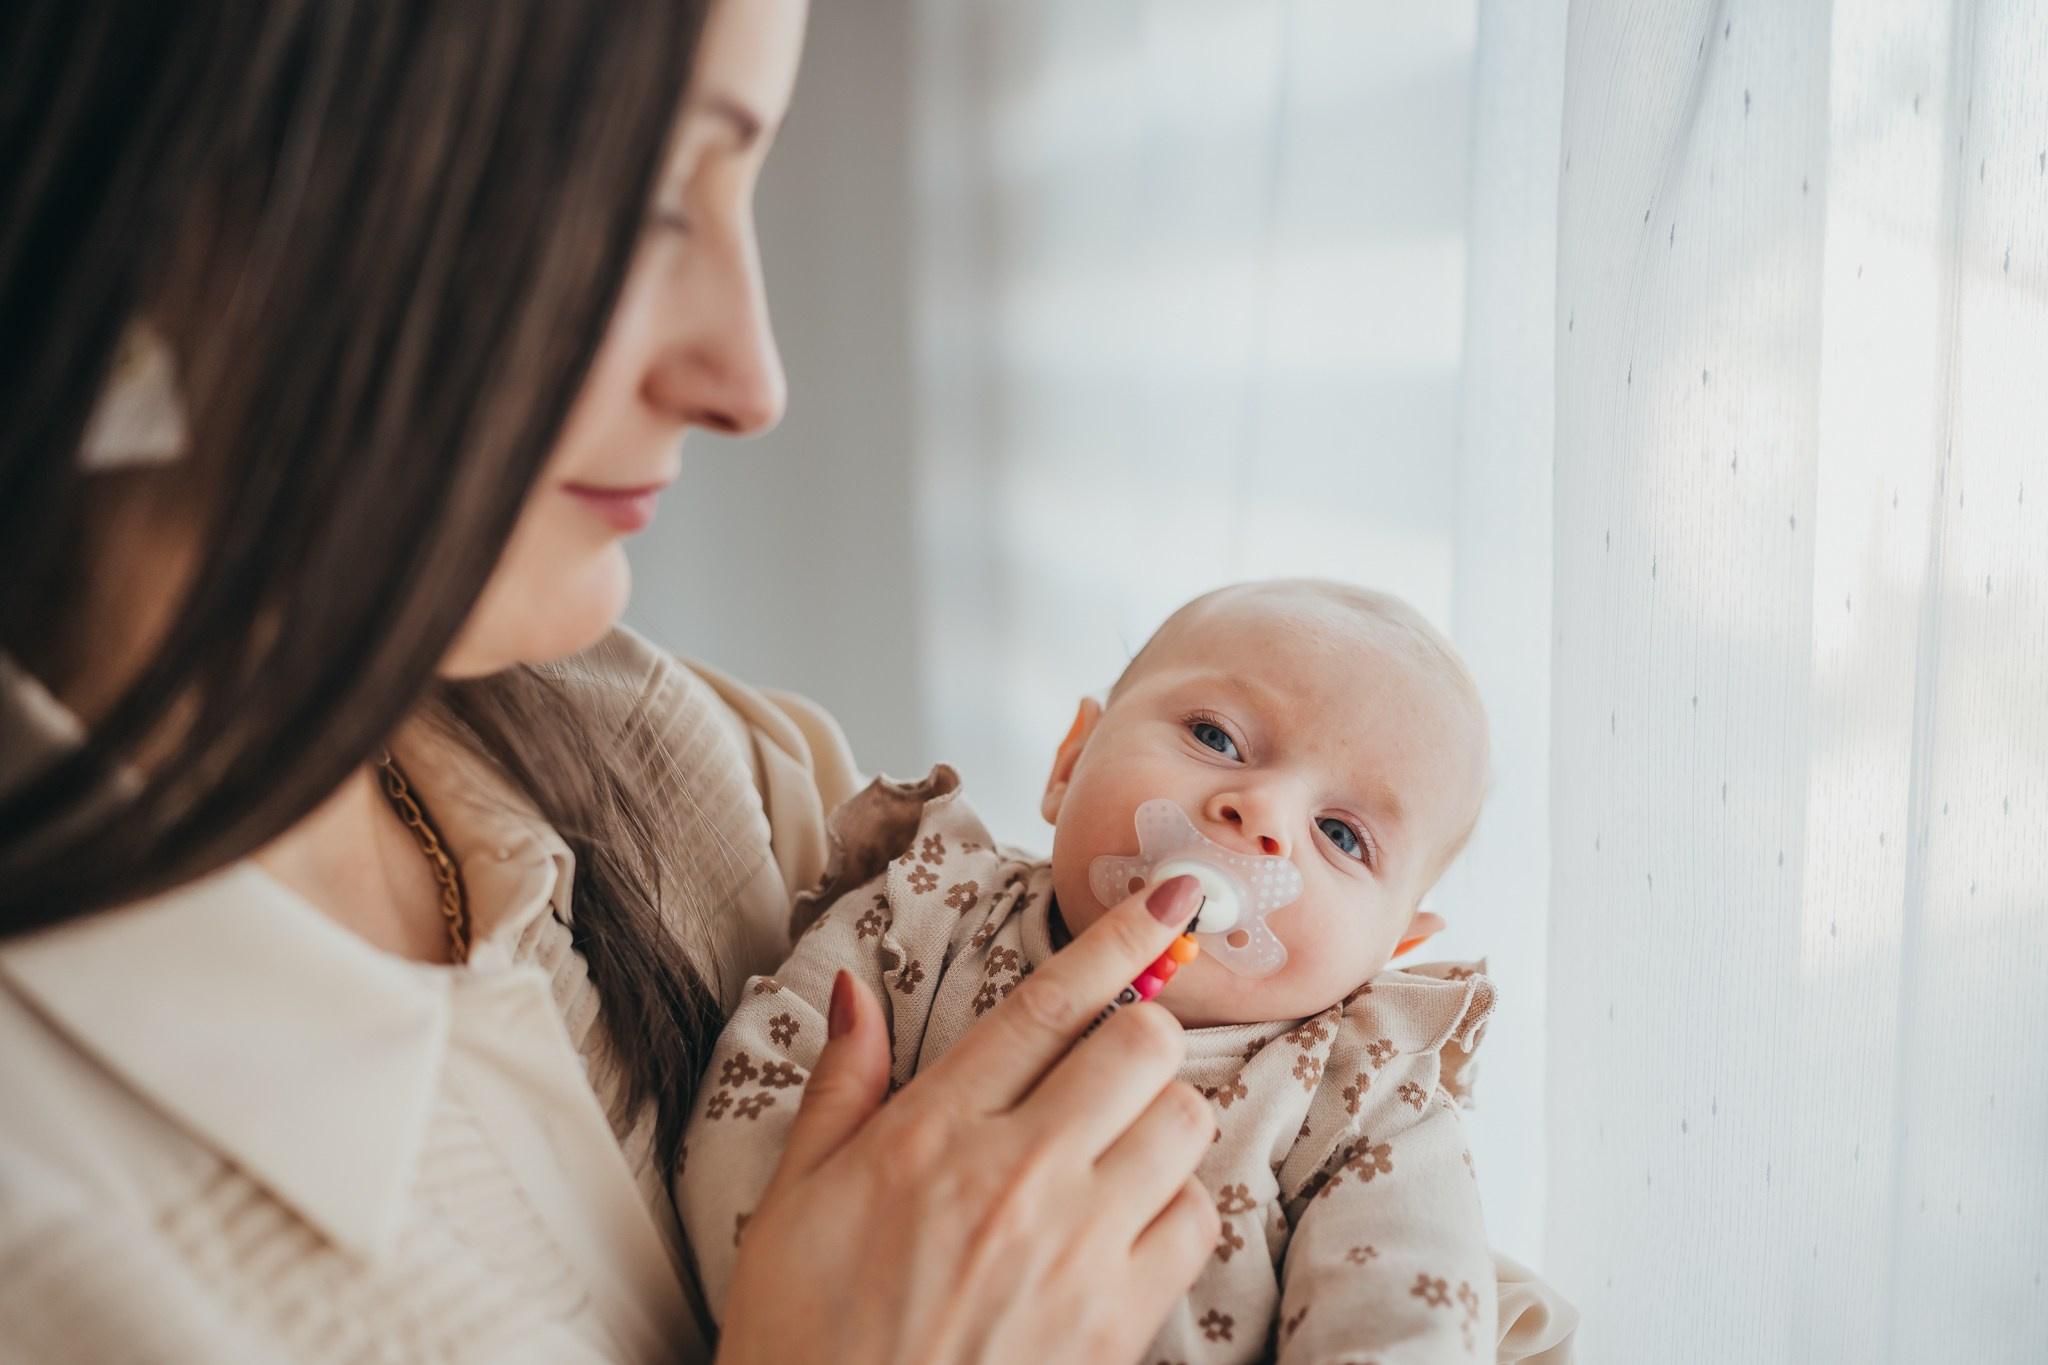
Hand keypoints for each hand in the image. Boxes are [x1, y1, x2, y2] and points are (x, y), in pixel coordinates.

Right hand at [716, 875, 1219, 1364]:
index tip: (1166, 896)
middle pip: (1138, 1046)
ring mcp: (1074, 1251)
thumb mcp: (792, 1202)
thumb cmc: (805, 1339)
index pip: (1047, 1005)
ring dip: (1160, 1117)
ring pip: (1182, 1124)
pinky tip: (1128, 1220)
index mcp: (929, 1135)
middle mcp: (1014, 1178)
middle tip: (1110, 1056)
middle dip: (1138, 1030)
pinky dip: (1177, 1206)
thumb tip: (856, 993)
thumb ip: (841, 1087)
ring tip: (1116, 1144)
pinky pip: (1194, 1222)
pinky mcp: (1116, 1322)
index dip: (1118, 937)